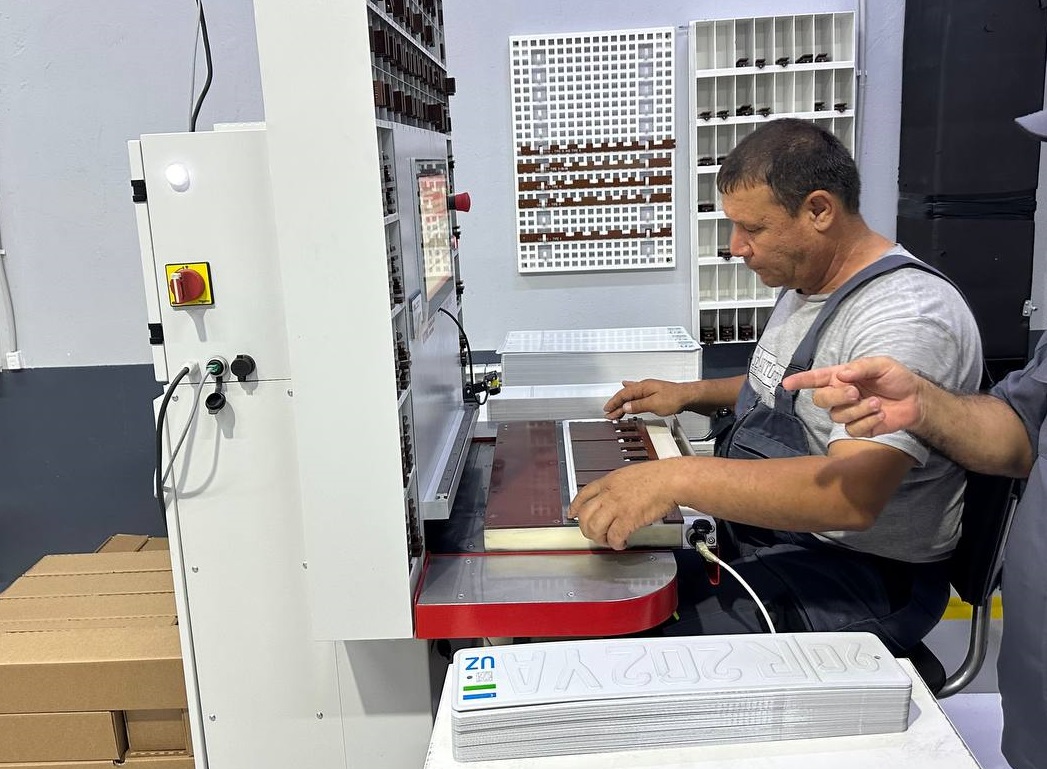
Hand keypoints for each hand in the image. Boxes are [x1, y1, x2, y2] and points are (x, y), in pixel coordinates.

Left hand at [568, 459, 680, 549]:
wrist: (671, 479)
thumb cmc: (658, 476)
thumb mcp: (629, 475)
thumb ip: (617, 487)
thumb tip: (614, 499)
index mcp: (608, 481)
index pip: (583, 495)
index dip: (574, 507)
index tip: (572, 515)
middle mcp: (608, 494)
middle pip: (584, 515)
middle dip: (587, 529)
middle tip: (595, 534)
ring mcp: (617, 506)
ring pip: (594, 527)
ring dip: (599, 538)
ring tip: (609, 540)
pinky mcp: (628, 519)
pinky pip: (614, 536)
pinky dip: (616, 544)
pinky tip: (622, 543)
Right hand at [603, 379, 692, 418]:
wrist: (687, 396)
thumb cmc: (674, 397)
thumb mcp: (654, 404)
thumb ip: (638, 405)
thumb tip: (626, 406)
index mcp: (642, 387)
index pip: (623, 395)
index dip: (614, 402)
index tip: (607, 409)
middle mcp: (644, 387)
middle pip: (625, 396)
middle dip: (616, 405)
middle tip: (609, 414)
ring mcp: (648, 390)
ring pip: (630, 397)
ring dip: (622, 404)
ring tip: (615, 409)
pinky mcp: (652, 395)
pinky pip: (636, 397)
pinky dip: (629, 399)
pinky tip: (628, 394)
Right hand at [781, 356, 924, 437]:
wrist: (915, 400)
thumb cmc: (896, 378)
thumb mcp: (882, 364)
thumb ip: (861, 367)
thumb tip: (841, 374)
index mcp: (840, 378)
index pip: (815, 379)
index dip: (800, 381)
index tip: (786, 384)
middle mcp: (840, 395)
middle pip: (820, 400)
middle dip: (836, 397)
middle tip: (856, 392)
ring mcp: (848, 413)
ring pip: (837, 416)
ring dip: (858, 410)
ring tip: (877, 404)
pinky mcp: (859, 428)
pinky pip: (852, 429)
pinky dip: (868, 422)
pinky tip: (881, 415)